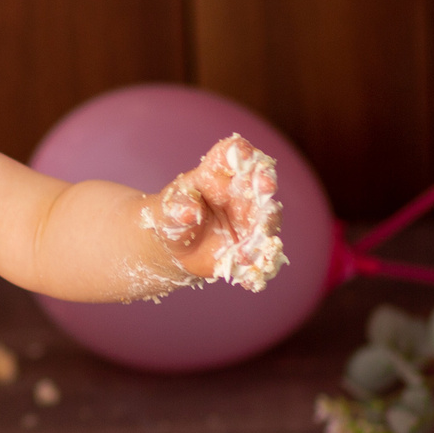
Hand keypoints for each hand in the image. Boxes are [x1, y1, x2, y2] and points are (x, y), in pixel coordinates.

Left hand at [145, 134, 284, 291]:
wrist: (176, 248)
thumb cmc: (170, 217)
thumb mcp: (167, 211)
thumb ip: (178, 208)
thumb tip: (189, 210)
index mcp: (217, 174)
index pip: (232, 155)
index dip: (241, 152)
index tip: (244, 153)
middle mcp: (241, 193)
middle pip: (259, 183)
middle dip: (264, 184)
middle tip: (265, 187)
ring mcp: (250, 220)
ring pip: (266, 220)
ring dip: (266, 227)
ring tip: (258, 239)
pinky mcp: (252, 246)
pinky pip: (259, 256)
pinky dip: (257, 268)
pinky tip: (250, 280)